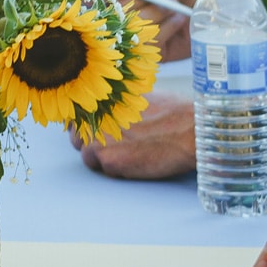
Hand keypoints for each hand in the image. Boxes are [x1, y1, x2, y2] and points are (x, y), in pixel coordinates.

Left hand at [71, 92, 195, 177]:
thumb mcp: (142, 97)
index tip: (93, 130)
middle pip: (77, 136)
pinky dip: (117, 168)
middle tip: (112, 145)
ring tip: (128, 153)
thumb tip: (113, 109)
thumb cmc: (174, 113)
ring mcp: (101, 139)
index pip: (77, 114)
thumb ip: (120, 104)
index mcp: (104, 100)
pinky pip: (103, 169)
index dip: (85, 125)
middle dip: (90, 142)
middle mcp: (97, 117)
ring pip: (88, 155)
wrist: (190, 130)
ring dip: (104, 157)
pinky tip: (136, 161)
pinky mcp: (110, 159)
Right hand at [88, 0, 206, 61]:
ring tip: (176, 3)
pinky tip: (178, 20)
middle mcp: (117, 15)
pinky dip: (168, 26)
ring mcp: (131, 37)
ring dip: (159, 9)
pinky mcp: (146, 55)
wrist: (216, 7)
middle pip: (113, 11)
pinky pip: (149, 41)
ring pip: (132, 26)